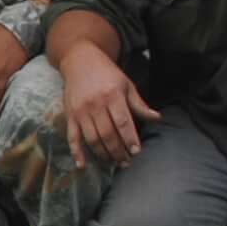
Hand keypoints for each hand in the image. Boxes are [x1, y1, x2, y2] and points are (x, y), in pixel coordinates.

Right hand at [57, 47, 157, 168]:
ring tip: (113, 162)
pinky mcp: (70, 115)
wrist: (79, 60)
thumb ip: (139, 104)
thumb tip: (157, 118)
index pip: (123, 123)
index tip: (136, 152)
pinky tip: (82, 165)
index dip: (129, 139)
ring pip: (92, 139)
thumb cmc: (107, 73)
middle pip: (108, 134)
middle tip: (126, 162)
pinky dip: (76, 152)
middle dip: (118, 151)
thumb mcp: (126, 85)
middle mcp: (95, 105)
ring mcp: (80, 111)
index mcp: (112, 96)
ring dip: (103, 154)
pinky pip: (72, 137)